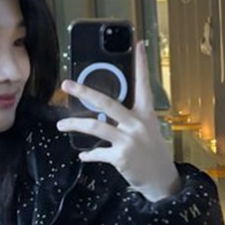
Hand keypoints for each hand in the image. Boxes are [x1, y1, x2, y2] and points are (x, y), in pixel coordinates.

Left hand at [57, 41, 180, 201]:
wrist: (162, 180)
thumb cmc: (152, 153)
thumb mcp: (148, 130)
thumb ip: (130, 119)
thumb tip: (105, 111)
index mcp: (146, 114)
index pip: (144, 84)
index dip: (141, 64)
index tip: (138, 44)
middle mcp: (137, 124)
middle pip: (107, 102)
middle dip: (84, 91)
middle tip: (66, 85)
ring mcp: (128, 140)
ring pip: (95, 126)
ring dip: (74, 125)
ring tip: (61, 125)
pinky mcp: (120, 157)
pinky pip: (97, 152)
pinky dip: (88, 154)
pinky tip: (84, 155)